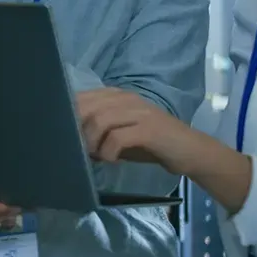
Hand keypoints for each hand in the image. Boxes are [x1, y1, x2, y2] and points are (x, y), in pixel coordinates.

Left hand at [75, 88, 204, 175]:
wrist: (191, 152)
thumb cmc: (153, 145)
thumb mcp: (121, 134)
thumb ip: (99, 131)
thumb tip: (70, 139)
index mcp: (118, 96)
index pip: (82, 97)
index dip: (68, 115)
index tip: (64, 135)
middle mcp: (127, 98)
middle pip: (87, 107)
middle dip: (77, 131)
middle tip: (80, 150)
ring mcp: (139, 112)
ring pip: (100, 120)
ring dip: (92, 142)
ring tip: (96, 156)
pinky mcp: (149, 129)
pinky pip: (117, 138)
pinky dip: (108, 152)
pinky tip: (111, 160)